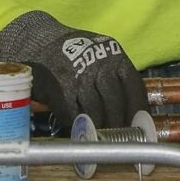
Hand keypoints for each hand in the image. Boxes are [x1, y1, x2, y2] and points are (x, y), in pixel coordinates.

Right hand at [0, 11, 147, 129]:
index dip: (138, 111)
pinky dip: (75, 124)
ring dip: (97, 128)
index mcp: (115, 56)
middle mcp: (100, 65)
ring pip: (95, 112)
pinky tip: (76, 127)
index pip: (135, 88)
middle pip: (115, 103)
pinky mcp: (60, 87)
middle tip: (118, 140)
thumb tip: (132, 111)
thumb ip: (115, 77)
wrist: (38, 40)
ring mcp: (79, 76)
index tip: (141, 128)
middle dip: (117, 125)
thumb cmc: (73, 52)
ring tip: (98, 139)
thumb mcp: (100, 55)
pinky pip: (72, 113)